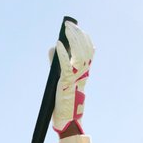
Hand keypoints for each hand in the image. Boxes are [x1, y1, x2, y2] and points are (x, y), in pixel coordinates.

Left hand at [51, 20, 93, 134]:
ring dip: (72, 39)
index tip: (80, 28)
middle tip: (69, 25)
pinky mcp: (67, 81)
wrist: (67, 118)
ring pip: (78, 53)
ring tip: (65, 29)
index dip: (85, 38)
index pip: (89, 51)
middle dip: (77, 34)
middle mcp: (83, 73)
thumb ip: (58, 62)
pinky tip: (57, 44)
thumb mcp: (63, 77)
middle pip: (84, 49)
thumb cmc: (65, 99)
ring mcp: (76, 77)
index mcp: (85, 72)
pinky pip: (65, 64)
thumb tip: (52, 47)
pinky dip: (61, 54)